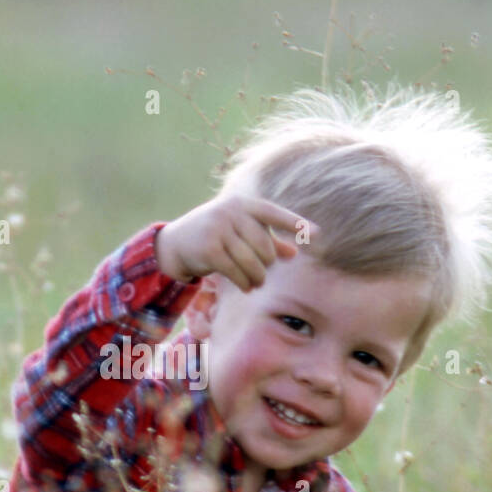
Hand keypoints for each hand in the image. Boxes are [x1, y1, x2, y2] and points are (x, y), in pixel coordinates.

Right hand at [154, 194, 317, 291]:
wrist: (176, 242)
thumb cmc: (216, 236)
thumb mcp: (241, 233)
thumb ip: (267, 241)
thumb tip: (295, 253)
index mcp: (242, 204)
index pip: (273, 213)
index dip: (294, 223)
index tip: (315, 234)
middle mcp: (230, 212)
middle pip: (263, 245)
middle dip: (267, 264)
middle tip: (263, 276)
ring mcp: (218, 229)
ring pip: (251, 260)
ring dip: (257, 277)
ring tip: (256, 284)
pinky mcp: (208, 249)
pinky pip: (236, 271)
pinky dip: (244, 282)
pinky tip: (245, 287)